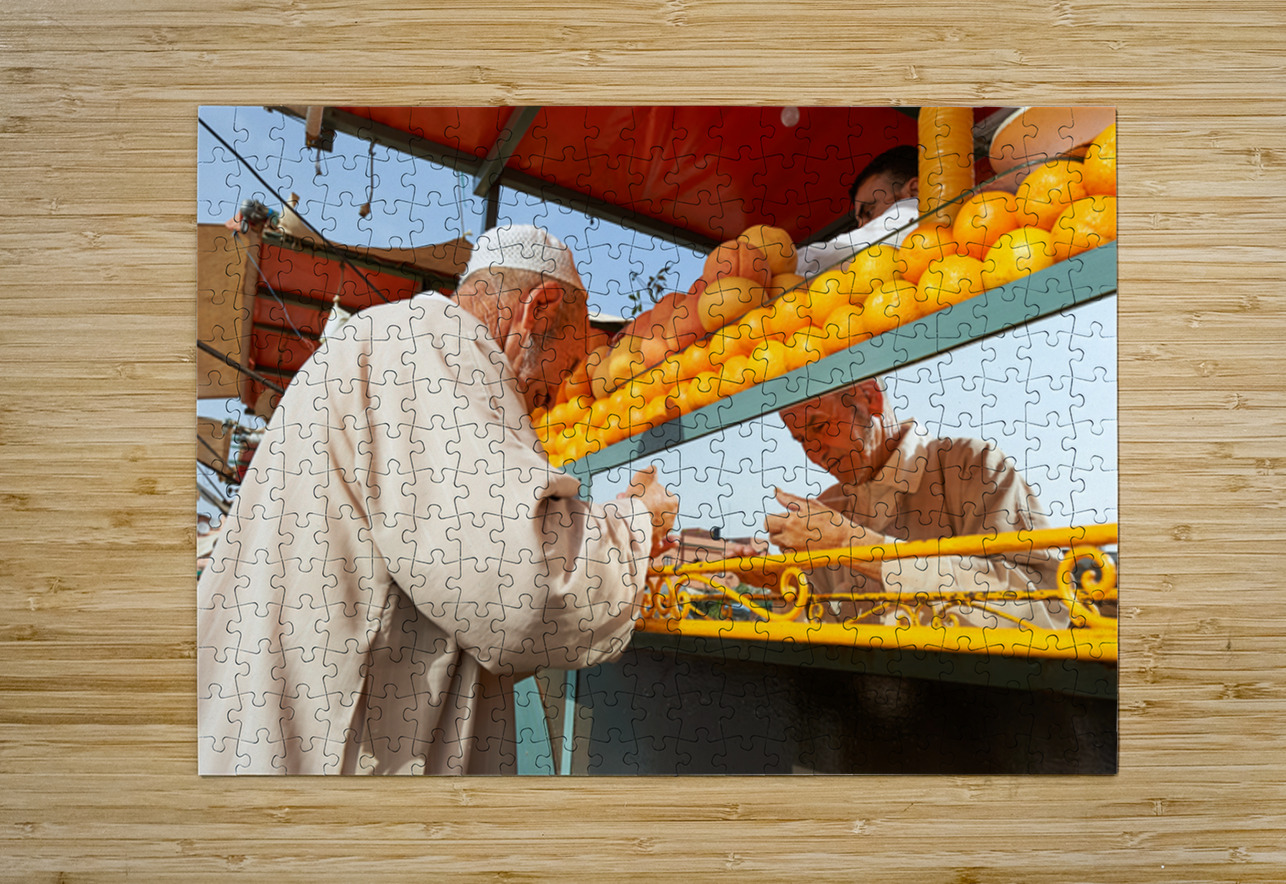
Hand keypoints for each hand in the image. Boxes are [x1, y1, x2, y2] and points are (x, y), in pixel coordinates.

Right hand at [622, 466, 677, 549]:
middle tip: (625, 502)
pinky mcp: (654, 545)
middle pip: (653, 509)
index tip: (633, 492)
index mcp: (672, 501)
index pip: (658, 494)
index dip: (644, 492)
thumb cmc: (638, 497)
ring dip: (638, 518)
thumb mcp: (644, 475)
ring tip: (624, 515)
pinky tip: (636, 531)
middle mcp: (671, 518)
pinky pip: (650, 540)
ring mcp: (663, 533)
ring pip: (649, 523)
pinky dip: (643, 535)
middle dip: (639, 505)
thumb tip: (653, 469)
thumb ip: (651, 471)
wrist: (630, 522)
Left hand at [764, 488, 883, 576]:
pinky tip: (805, 545)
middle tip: (792, 528)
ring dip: (785, 541)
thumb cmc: (832, 521)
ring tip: (802, 536)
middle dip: (777, 531)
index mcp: (791, 521)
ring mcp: (793, 551)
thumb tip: (776, 491)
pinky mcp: (799, 561)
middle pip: (770, 535)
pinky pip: (787, 556)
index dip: (773, 520)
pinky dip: (792, 552)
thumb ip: (791, 499)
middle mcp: (789, 537)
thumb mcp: (813, 506)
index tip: (782, 520)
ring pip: (779, 546)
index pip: (767, 522)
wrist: (847, 542)